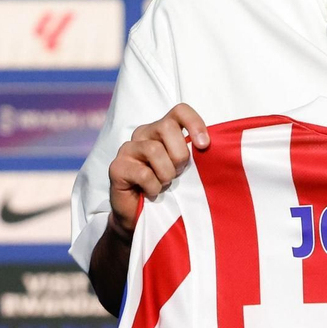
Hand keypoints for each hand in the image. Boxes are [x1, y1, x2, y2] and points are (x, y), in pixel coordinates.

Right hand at [108, 103, 208, 238]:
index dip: (194, 123)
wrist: (140, 217)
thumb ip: (194, 153)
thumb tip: (209, 145)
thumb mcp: (185, 168)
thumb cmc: (168, 189)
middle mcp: (143, 134)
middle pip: (166, 127)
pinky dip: (154, 187)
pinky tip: (152, 192)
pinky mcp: (117, 167)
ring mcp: (127, 149)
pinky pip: (143, 173)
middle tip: (178, 172)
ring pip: (154, 150)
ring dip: (166, 173)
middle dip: (179, 154)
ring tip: (164, 184)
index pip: (179, 111)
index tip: (204, 145)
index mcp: (161, 129)